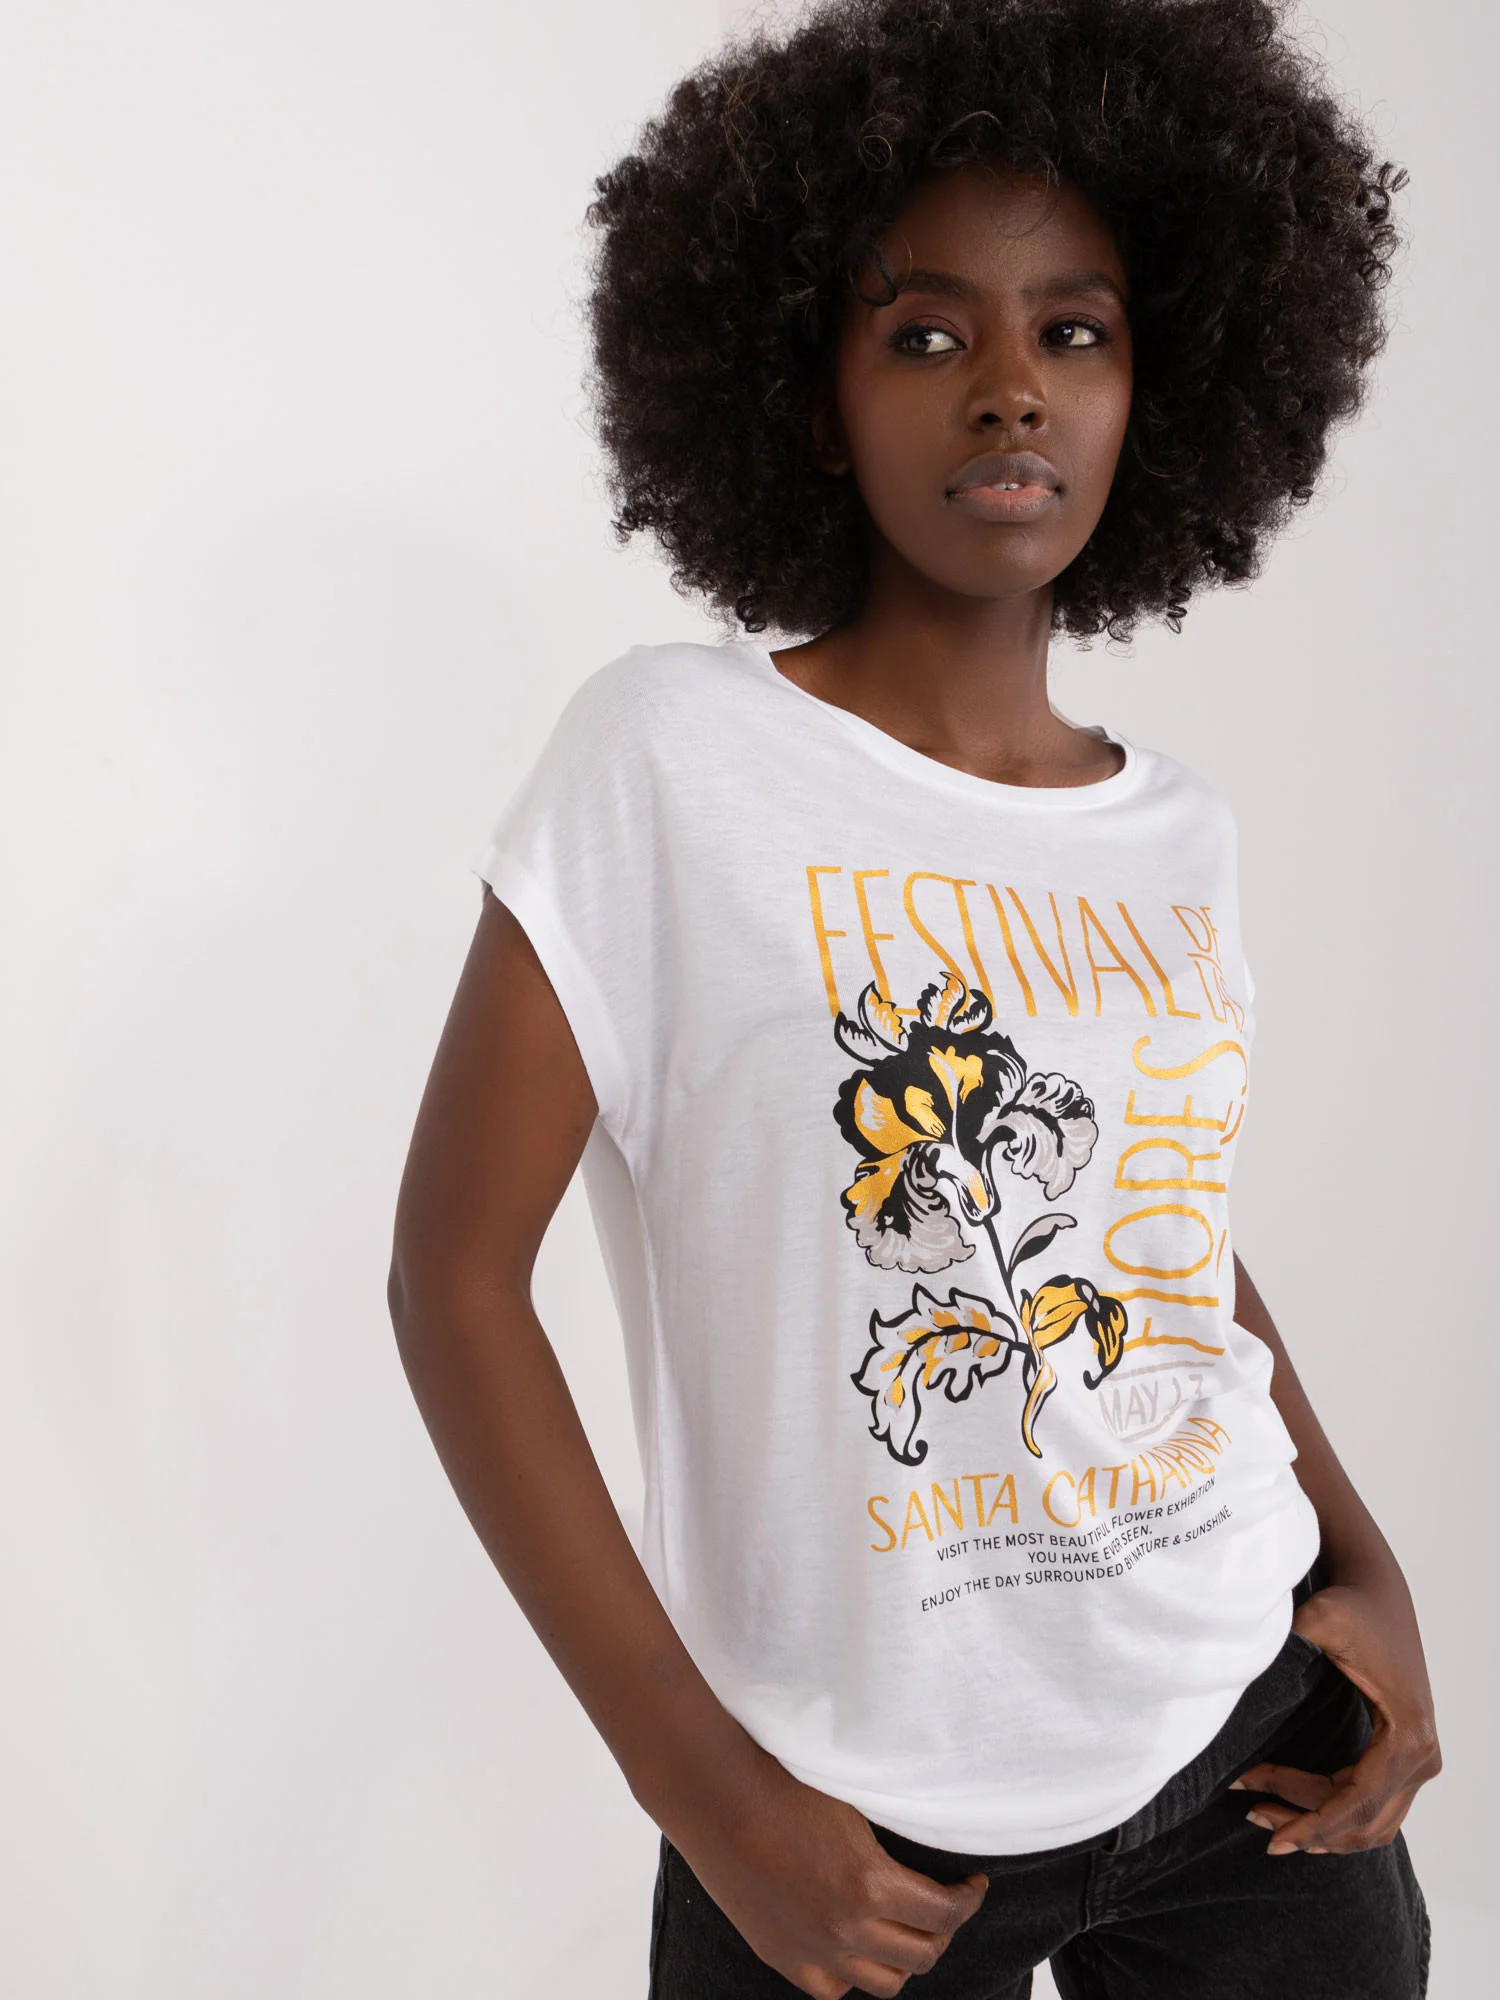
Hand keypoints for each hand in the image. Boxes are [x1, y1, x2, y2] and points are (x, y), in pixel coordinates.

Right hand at [665, 1745, 988, 1997]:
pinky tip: (857, 1945)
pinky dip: (853, 1972)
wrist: (718, 1797)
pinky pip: (833, 1988)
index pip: (945, 1914)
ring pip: (882, 1982)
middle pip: (922, 1955)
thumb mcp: (856, 1806)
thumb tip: (931, 1849)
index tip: (974, 1885)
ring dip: (904, 1957)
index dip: (969, 1900)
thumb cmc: (786, 1784)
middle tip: (943, 1904)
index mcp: (869, 1885)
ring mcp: (811, 1950)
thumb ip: (892, 1844)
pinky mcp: (781, 1955)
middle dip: (943, 1930)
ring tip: (905, 1929)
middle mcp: (845, 1929)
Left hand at [1228, 1568, 1441, 1856]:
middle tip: (1254, 1815)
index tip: (1273, 1838)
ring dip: (1321, 1825)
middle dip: (1308, 1824)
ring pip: (1372, 1821)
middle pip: (1364, 1819)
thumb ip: (1289, 1643)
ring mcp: (1419, 1759)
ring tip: (1265, 1814)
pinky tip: (1297, 1810)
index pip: (1358, 1802)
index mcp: (1408, 1736)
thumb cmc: (1351, 1605)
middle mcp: (1423, 1756)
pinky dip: (1337, 1814)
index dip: (1314, 1824)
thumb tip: (1240, 1672)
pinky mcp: (1405, 1755)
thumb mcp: (1320, 1619)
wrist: (1377, 1590)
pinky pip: (1375, 1804)